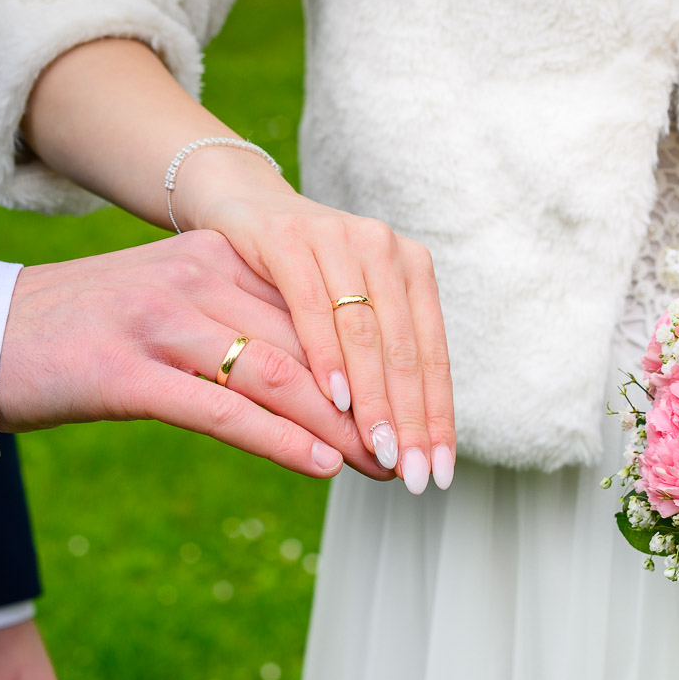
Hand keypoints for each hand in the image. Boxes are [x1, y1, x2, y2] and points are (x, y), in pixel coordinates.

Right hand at [0, 229, 387, 480]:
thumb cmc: (97, 333)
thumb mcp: (182, 308)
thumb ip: (250, 323)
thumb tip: (332, 373)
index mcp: (219, 257)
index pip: (321, 311)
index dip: (379, 364)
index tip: (418, 411)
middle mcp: (197, 276)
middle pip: (312, 343)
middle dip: (373, 403)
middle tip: (414, 451)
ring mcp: (160, 319)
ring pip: (278, 373)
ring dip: (339, 427)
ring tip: (383, 465)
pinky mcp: (124, 370)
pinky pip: (220, 406)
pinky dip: (279, 439)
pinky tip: (321, 465)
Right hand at [174, 161, 456, 493]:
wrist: (238, 204)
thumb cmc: (296, 278)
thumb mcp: (344, 314)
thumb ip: (374, 364)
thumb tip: (402, 447)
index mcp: (411, 268)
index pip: (432, 355)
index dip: (437, 417)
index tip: (440, 473)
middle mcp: (384, 248)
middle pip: (406, 348)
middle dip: (410, 420)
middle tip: (414, 475)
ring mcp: (338, 237)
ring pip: (366, 332)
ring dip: (374, 398)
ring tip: (378, 450)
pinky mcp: (288, 237)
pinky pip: (313, 305)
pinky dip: (326, 355)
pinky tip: (335, 399)